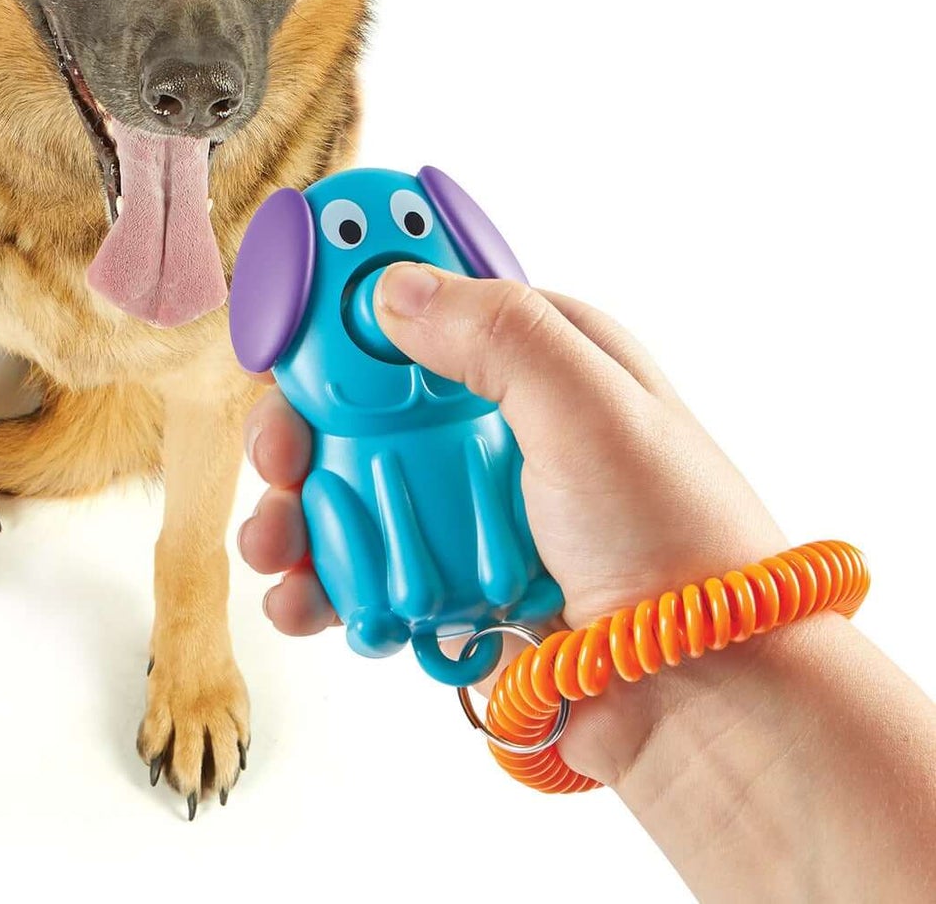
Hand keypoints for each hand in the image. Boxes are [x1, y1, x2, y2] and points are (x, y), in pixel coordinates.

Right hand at [237, 263, 787, 779]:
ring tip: (277, 548)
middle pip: (363, 402)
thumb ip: (498, 334)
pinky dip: (322, 583)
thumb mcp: (594, 406)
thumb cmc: (676, 540)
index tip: (287, 322)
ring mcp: (470, 509)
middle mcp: (496, 427)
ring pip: (351, 487)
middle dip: (301, 425)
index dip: (349, 302)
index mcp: (538, 359)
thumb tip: (394, 290)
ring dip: (296, 512)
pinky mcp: (454, 583)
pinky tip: (305, 602)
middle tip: (277, 456)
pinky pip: (365, 568)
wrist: (708, 694)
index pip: (426, 300)